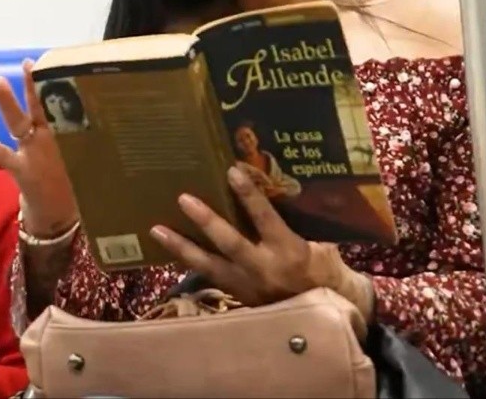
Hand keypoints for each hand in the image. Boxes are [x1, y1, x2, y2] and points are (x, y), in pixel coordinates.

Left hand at [0, 60, 78, 237]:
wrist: (64, 216)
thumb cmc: (68, 179)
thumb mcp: (77, 153)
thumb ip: (73, 130)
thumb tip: (77, 101)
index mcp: (68, 134)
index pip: (64, 103)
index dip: (57, 82)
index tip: (52, 61)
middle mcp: (53, 140)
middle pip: (43, 107)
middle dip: (34, 86)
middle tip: (29, 63)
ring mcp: (36, 154)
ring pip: (21, 124)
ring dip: (9, 104)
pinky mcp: (22, 171)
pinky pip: (3, 155)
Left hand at [152, 166, 375, 321]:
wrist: (328, 313)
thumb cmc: (325, 270)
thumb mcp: (321, 244)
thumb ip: (299, 221)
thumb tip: (280, 187)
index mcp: (289, 250)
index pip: (266, 218)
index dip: (249, 196)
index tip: (232, 172)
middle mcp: (264, 268)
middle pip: (230, 242)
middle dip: (206, 220)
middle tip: (183, 199)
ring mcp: (247, 285)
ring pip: (209, 265)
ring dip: (181, 247)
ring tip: (156, 230)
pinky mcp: (237, 296)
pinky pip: (208, 277)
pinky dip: (187, 262)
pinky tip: (168, 249)